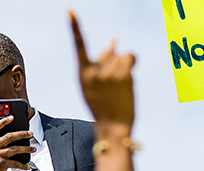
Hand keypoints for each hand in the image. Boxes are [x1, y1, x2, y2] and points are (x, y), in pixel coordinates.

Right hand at [0, 116, 34, 170]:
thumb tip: (12, 141)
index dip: (3, 121)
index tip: (12, 117)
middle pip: (9, 136)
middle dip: (22, 133)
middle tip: (30, 133)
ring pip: (15, 148)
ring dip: (26, 148)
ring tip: (33, 148)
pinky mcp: (1, 164)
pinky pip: (16, 163)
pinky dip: (23, 165)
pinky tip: (27, 166)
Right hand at [72, 12, 135, 128]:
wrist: (113, 126)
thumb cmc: (104, 106)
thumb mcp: (94, 86)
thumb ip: (100, 63)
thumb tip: (113, 39)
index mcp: (83, 74)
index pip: (78, 46)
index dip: (75, 27)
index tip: (70, 10)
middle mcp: (94, 71)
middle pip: (108, 52)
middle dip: (114, 63)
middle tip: (114, 84)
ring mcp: (108, 72)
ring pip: (121, 55)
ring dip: (125, 66)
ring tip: (121, 85)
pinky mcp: (122, 74)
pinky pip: (130, 57)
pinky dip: (132, 62)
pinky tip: (128, 77)